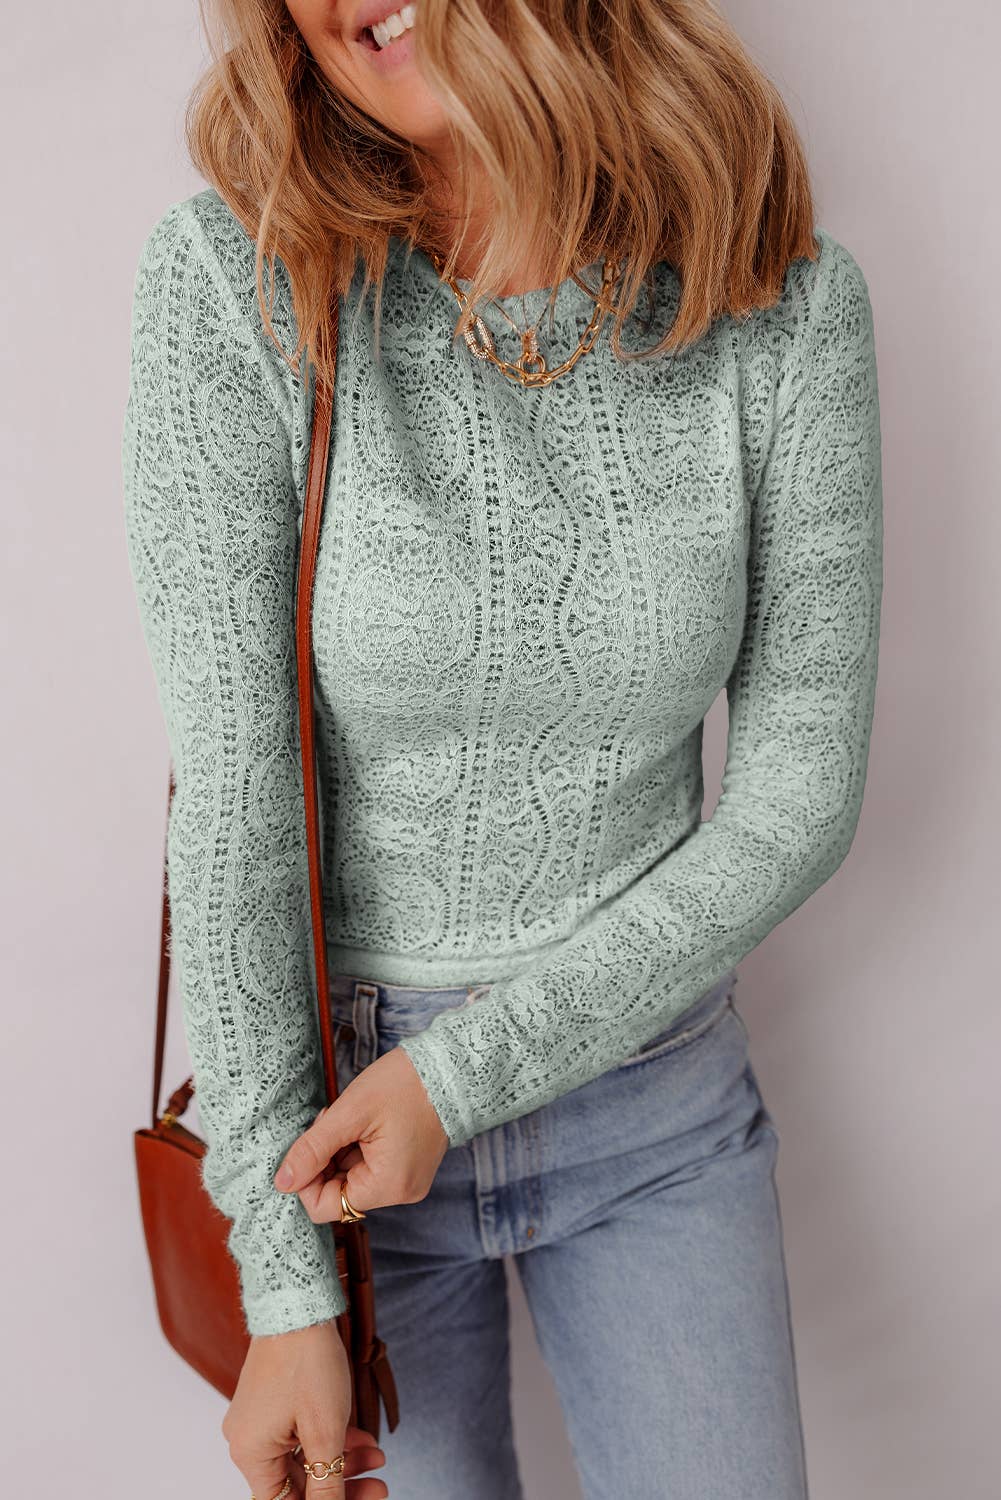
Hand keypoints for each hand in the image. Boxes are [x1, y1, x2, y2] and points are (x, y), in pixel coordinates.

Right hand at [221, 1319, 387, 1498]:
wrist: (298, 1303)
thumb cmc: (307, 1362)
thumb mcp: (325, 1432)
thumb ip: (327, 1485)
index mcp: (251, 1454)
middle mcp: (248, 1440)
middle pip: (296, 1483)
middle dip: (342, 1485)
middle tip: (380, 1487)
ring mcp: (260, 1418)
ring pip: (304, 1457)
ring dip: (342, 1461)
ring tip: (379, 1458)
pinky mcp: (274, 1401)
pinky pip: (301, 1433)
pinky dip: (331, 1438)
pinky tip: (363, 1439)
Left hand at [274, 1045, 449, 1220]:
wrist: (449, 1067)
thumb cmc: (403, 1085)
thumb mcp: (349, 1113)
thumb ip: (312, 1150)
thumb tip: (282, 1182)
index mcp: (388, 1186)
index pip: (326, 1207)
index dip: (307, 1179)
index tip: (312, 1142)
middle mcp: (401, 1193)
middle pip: (339, 1193)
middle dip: (326, 1159)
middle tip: (332, 1121)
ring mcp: (407, 1182)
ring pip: (353, 1179)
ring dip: (342, 1152)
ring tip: (352, 1118)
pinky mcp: (410, 1168)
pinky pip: (371, 1170)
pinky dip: (359, 1149)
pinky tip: (365, 1123)